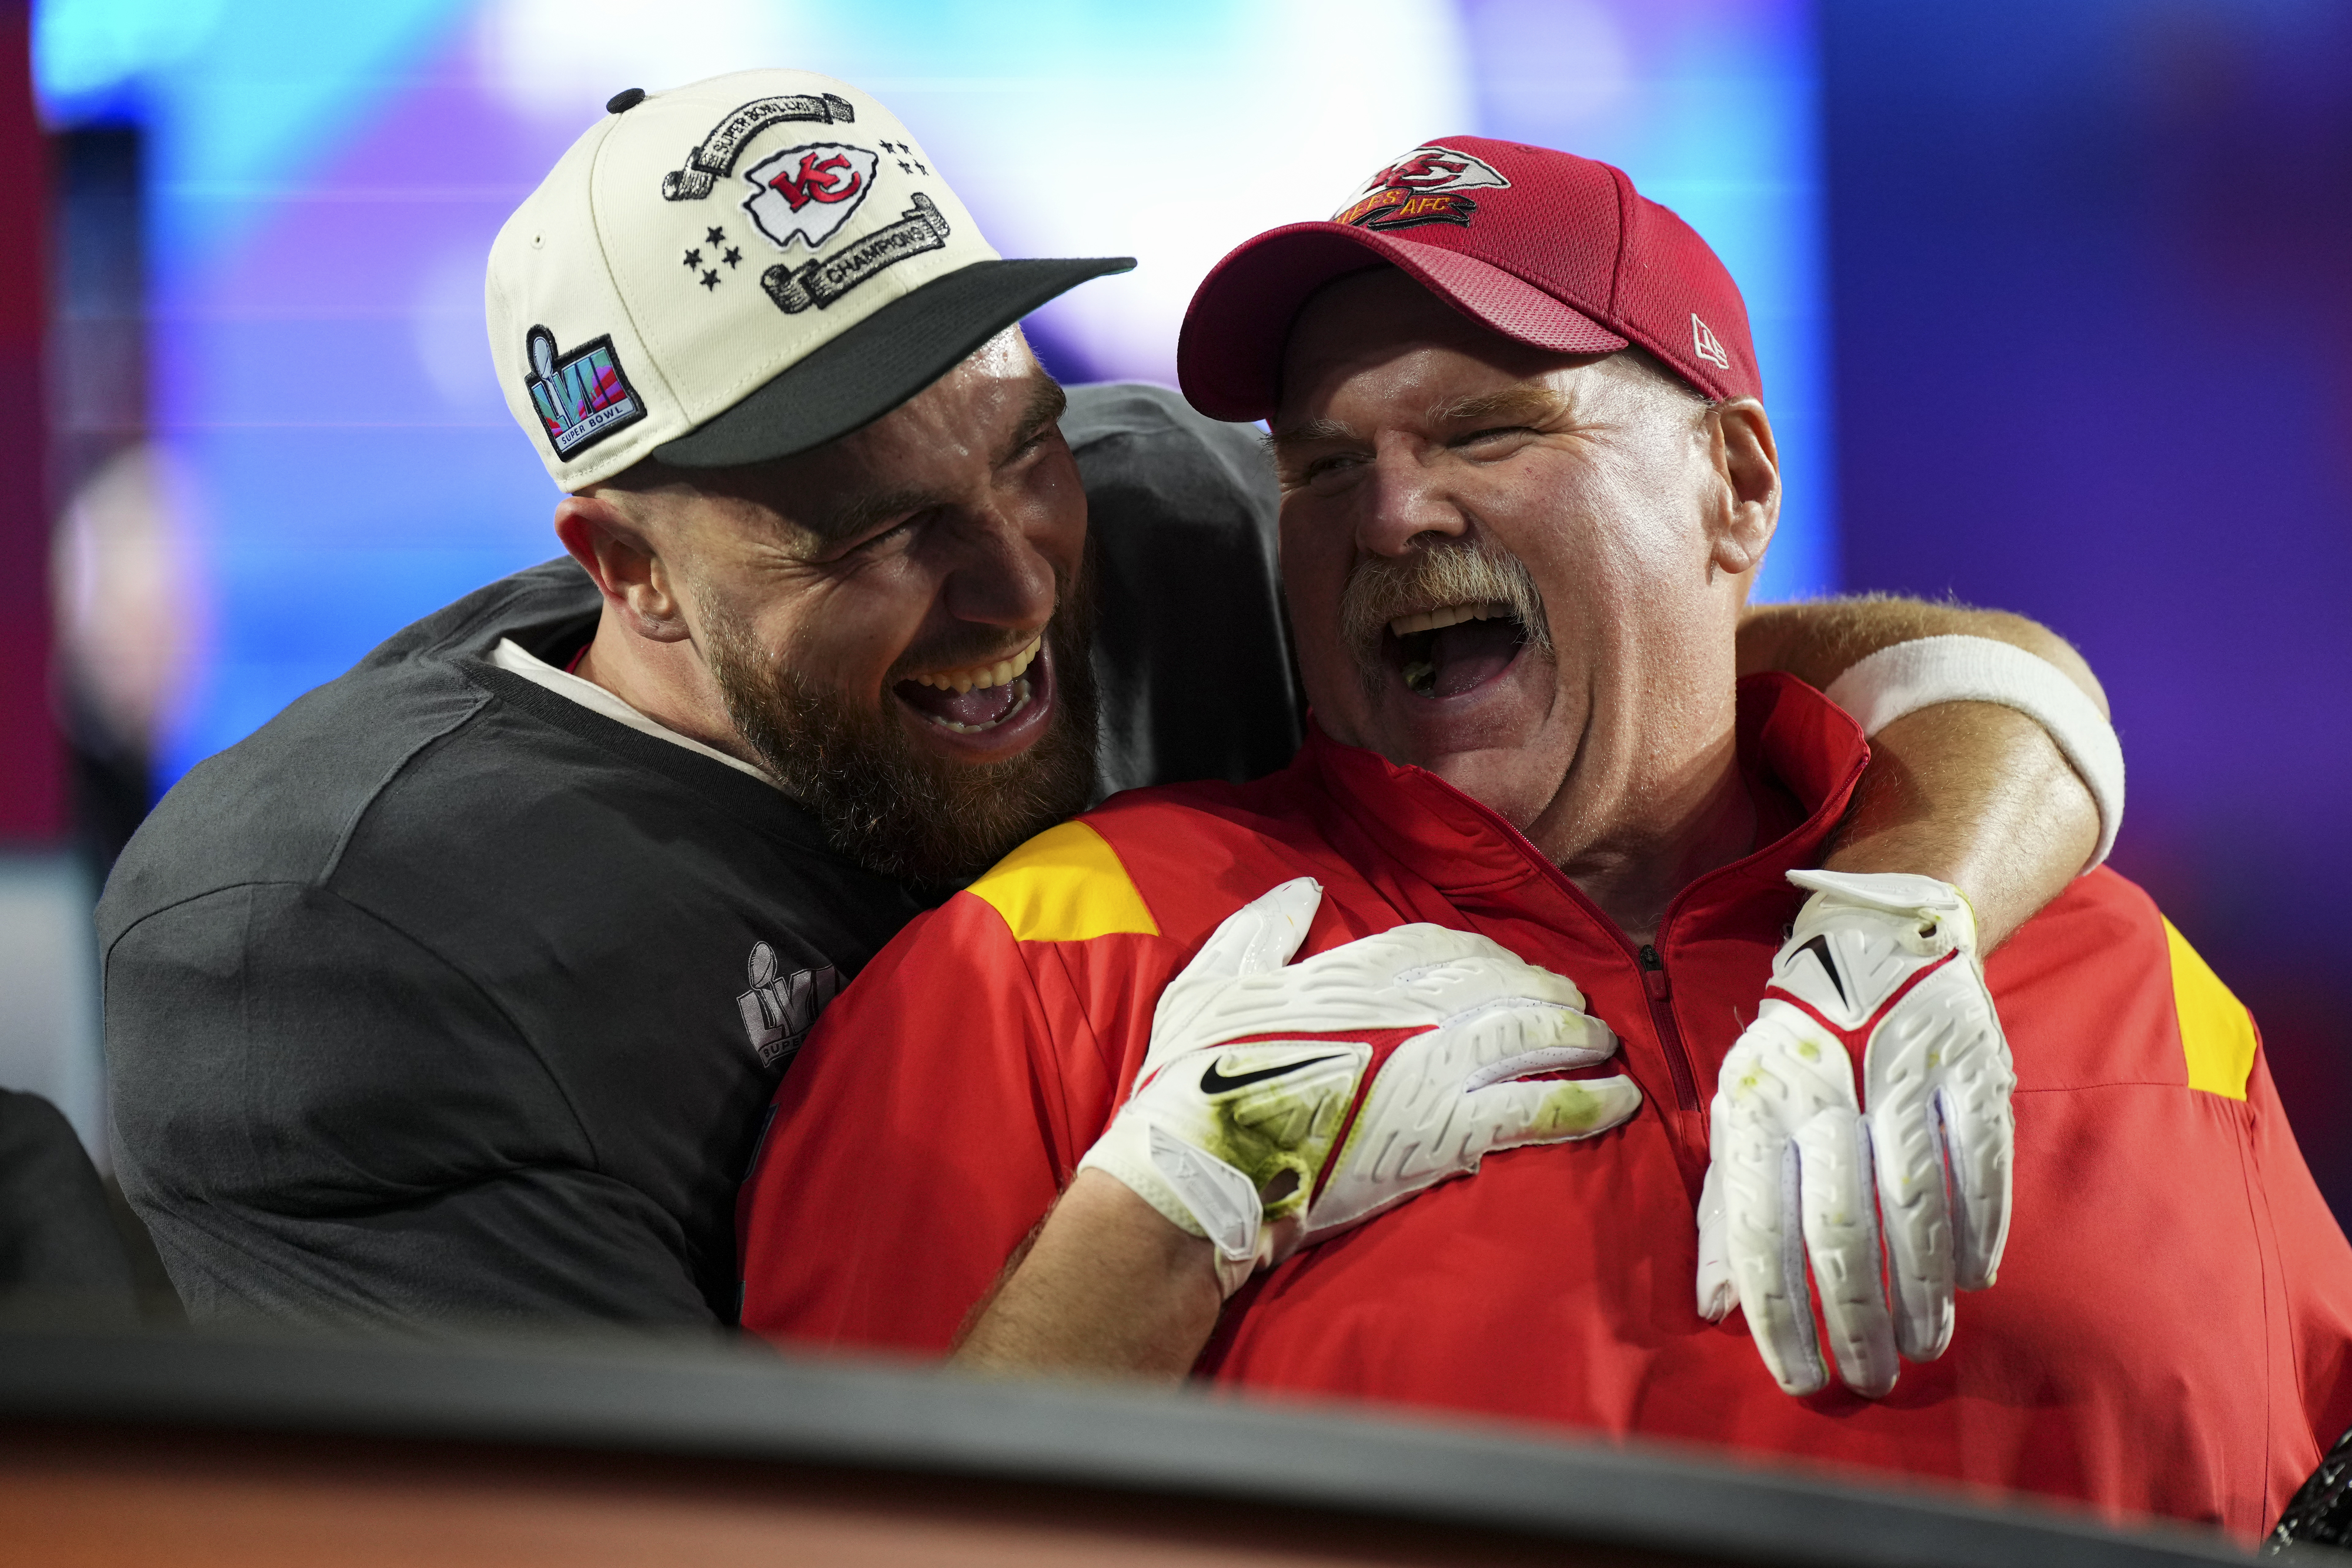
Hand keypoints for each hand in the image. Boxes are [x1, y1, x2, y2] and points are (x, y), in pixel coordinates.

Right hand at [1077, 879, 1640, 1293]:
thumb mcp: (1211, 980)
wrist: (1202, 1166)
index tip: (1502, 967)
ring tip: (1603, 1045)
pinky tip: (1618, 1101)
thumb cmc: (1193, 1079)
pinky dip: (1587, 1102)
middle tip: (1572, 1005)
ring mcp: (1434, 1069)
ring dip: (1576, 1038)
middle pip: (1501, 984)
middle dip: (1544, 991)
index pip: (1440, 946)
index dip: (1482, 956)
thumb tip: (1300, 890)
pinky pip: (1539, 1109)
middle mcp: (1408, 1009)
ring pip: (1532, 1036)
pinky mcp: (1449, 1133)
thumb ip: (1260, 930)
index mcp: (1355, 970)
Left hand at [1698, 870, 2015, 1396]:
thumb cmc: (1795, 1053)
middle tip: (1868, 1379)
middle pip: (1838, 1228)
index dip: (1779, 1312)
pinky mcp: (1968, 1069)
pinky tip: (1970, 1279)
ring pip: (1913, 1206)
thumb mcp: (1740, 1113)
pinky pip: (1978, 1164)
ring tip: (1922, 1345)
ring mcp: (1900, 1078)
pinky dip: (1977, 1230)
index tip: (1799, 1377)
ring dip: (1920, 1291)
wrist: (1874, 944)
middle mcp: (1823, 1094)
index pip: (1757, 1227)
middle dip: (1854, 1320)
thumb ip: (1725, 1209)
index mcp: (1755, 1106)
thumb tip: (1715, 1305)